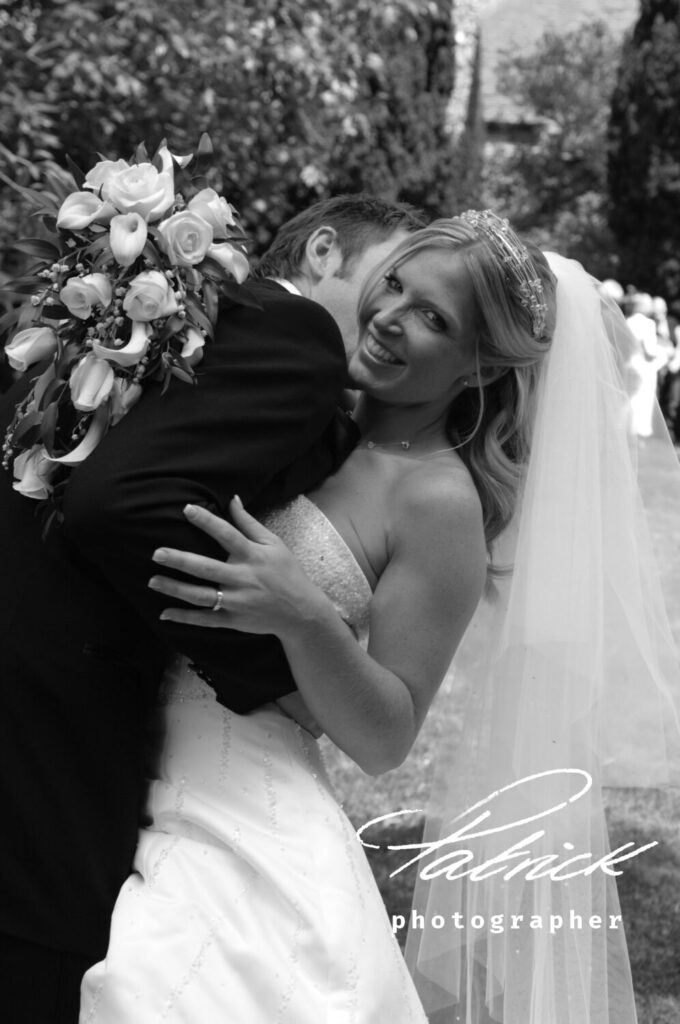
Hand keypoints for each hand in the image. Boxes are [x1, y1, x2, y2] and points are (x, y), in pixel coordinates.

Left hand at [149, 497, 325, 635]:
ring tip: (153, 581)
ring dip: (176, 589)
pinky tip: (164, 613)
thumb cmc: (287, 573)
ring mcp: (237, 602)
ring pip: (202, 596)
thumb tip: (232, 499)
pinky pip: (206, 619)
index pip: (227, 535)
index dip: (207, 521)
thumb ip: (249, 523)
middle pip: (207, 568)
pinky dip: (185, 618)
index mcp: (253, 556)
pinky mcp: (234, 620)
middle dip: (180, 560)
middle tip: (157, 553)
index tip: (187, 509)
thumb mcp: (274, 544)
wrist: (301, 612)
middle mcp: (243, 578)